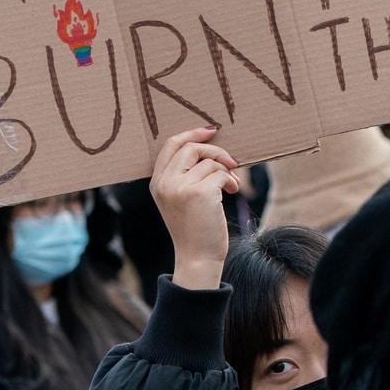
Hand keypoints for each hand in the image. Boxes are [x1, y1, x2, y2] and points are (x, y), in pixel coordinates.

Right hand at [150, 126, 239, 289]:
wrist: (197, 258)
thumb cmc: (193, 229)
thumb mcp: (179, 200)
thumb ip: (183, 175)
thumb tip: (207, 145)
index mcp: (156, 182)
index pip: (169, 145)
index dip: (190, 134)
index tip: (209, 131)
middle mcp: (165, 182)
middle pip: (190, 147)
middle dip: (215, 151)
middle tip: (231, 161)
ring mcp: (181, 187)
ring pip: (210, 162)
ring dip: (226, 171)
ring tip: (231, 185)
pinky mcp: (200, 193)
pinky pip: (220, 173)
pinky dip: (230, 180)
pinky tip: (232, 191)